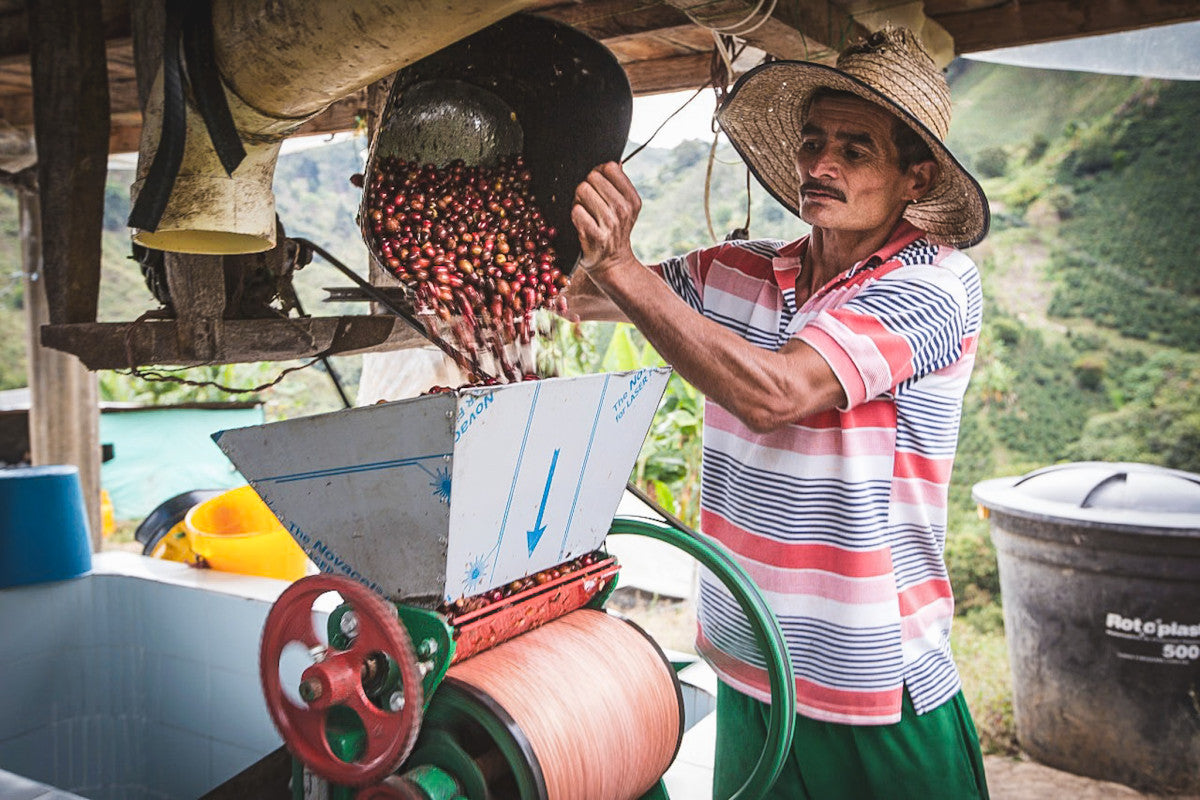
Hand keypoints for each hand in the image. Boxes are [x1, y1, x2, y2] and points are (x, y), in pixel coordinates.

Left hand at [571, 162, 641, 278]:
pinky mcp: (594, 235)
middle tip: (589, 202)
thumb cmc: (614, 230)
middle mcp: (624, 210)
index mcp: (632, 200)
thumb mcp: (625, 208)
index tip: (598, 187)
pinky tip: (580, 223)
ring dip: (578, 200)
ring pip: (582, 190)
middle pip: (593, 177)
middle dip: (587, 186)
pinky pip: (576, 211)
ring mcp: (610, 223)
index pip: (610, 167)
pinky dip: (574, 215)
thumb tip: (614, 162)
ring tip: (585, 212)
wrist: (612, 263)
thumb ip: (619, 184)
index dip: (599, 174)